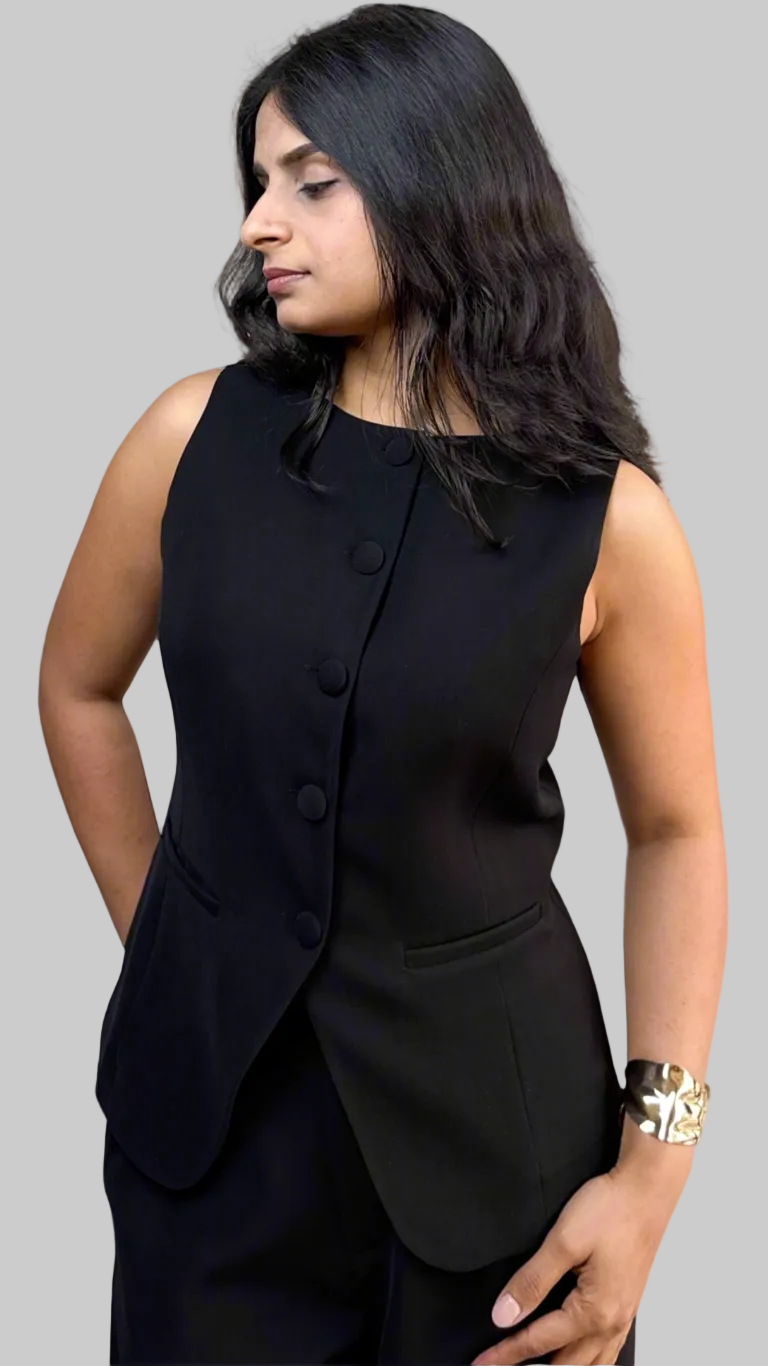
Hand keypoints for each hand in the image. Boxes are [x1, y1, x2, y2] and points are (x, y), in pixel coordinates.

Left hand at [470, 1166, 670, 1364]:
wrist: (647, 1190)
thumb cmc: (611, 1210)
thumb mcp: (564, 1241)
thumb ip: (532, 1280)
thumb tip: (505, 1314)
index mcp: (594, 1311)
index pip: (539, 1343)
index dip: (506, 1353)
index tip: (482, 1362)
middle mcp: (612, 1322)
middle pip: (567, 1364)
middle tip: (501, 1364)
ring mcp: (623, 1316)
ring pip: (591, 1363)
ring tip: (533, 1363)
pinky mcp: (627, 1304)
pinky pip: (607, 1350)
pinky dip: (587, 1359)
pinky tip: (576, 1353)